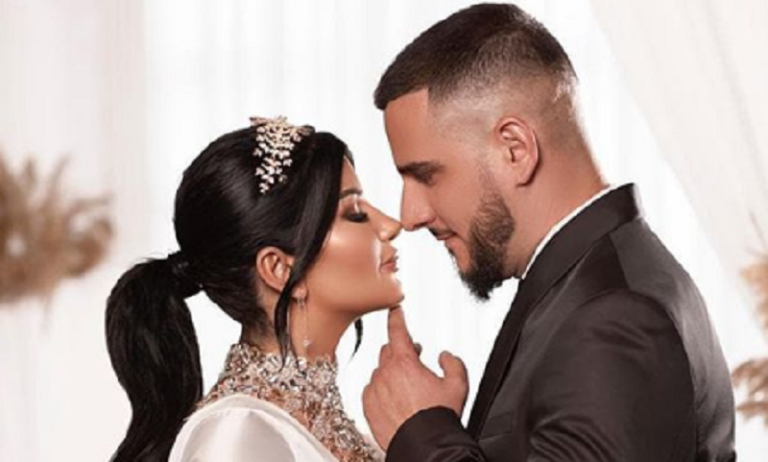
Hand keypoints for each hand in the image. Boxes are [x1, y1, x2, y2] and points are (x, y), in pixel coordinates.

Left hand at [362, 306, 468, 449]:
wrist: (423, 446)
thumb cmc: (438, 418)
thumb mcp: (458, 385)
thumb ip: (453, 363)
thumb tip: (445, 356)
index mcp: (405, 362)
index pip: (397, 331)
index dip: (396, 317)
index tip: (394, 310)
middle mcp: (385, 373)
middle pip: (388, 351)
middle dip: (401, 352)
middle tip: (414, 361)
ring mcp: (374, 390)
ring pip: (380, 371)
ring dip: (391, 373)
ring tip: (407, 389)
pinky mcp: (367, 406)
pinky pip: (371, 390)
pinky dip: (381, 390)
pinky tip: (395, 401)